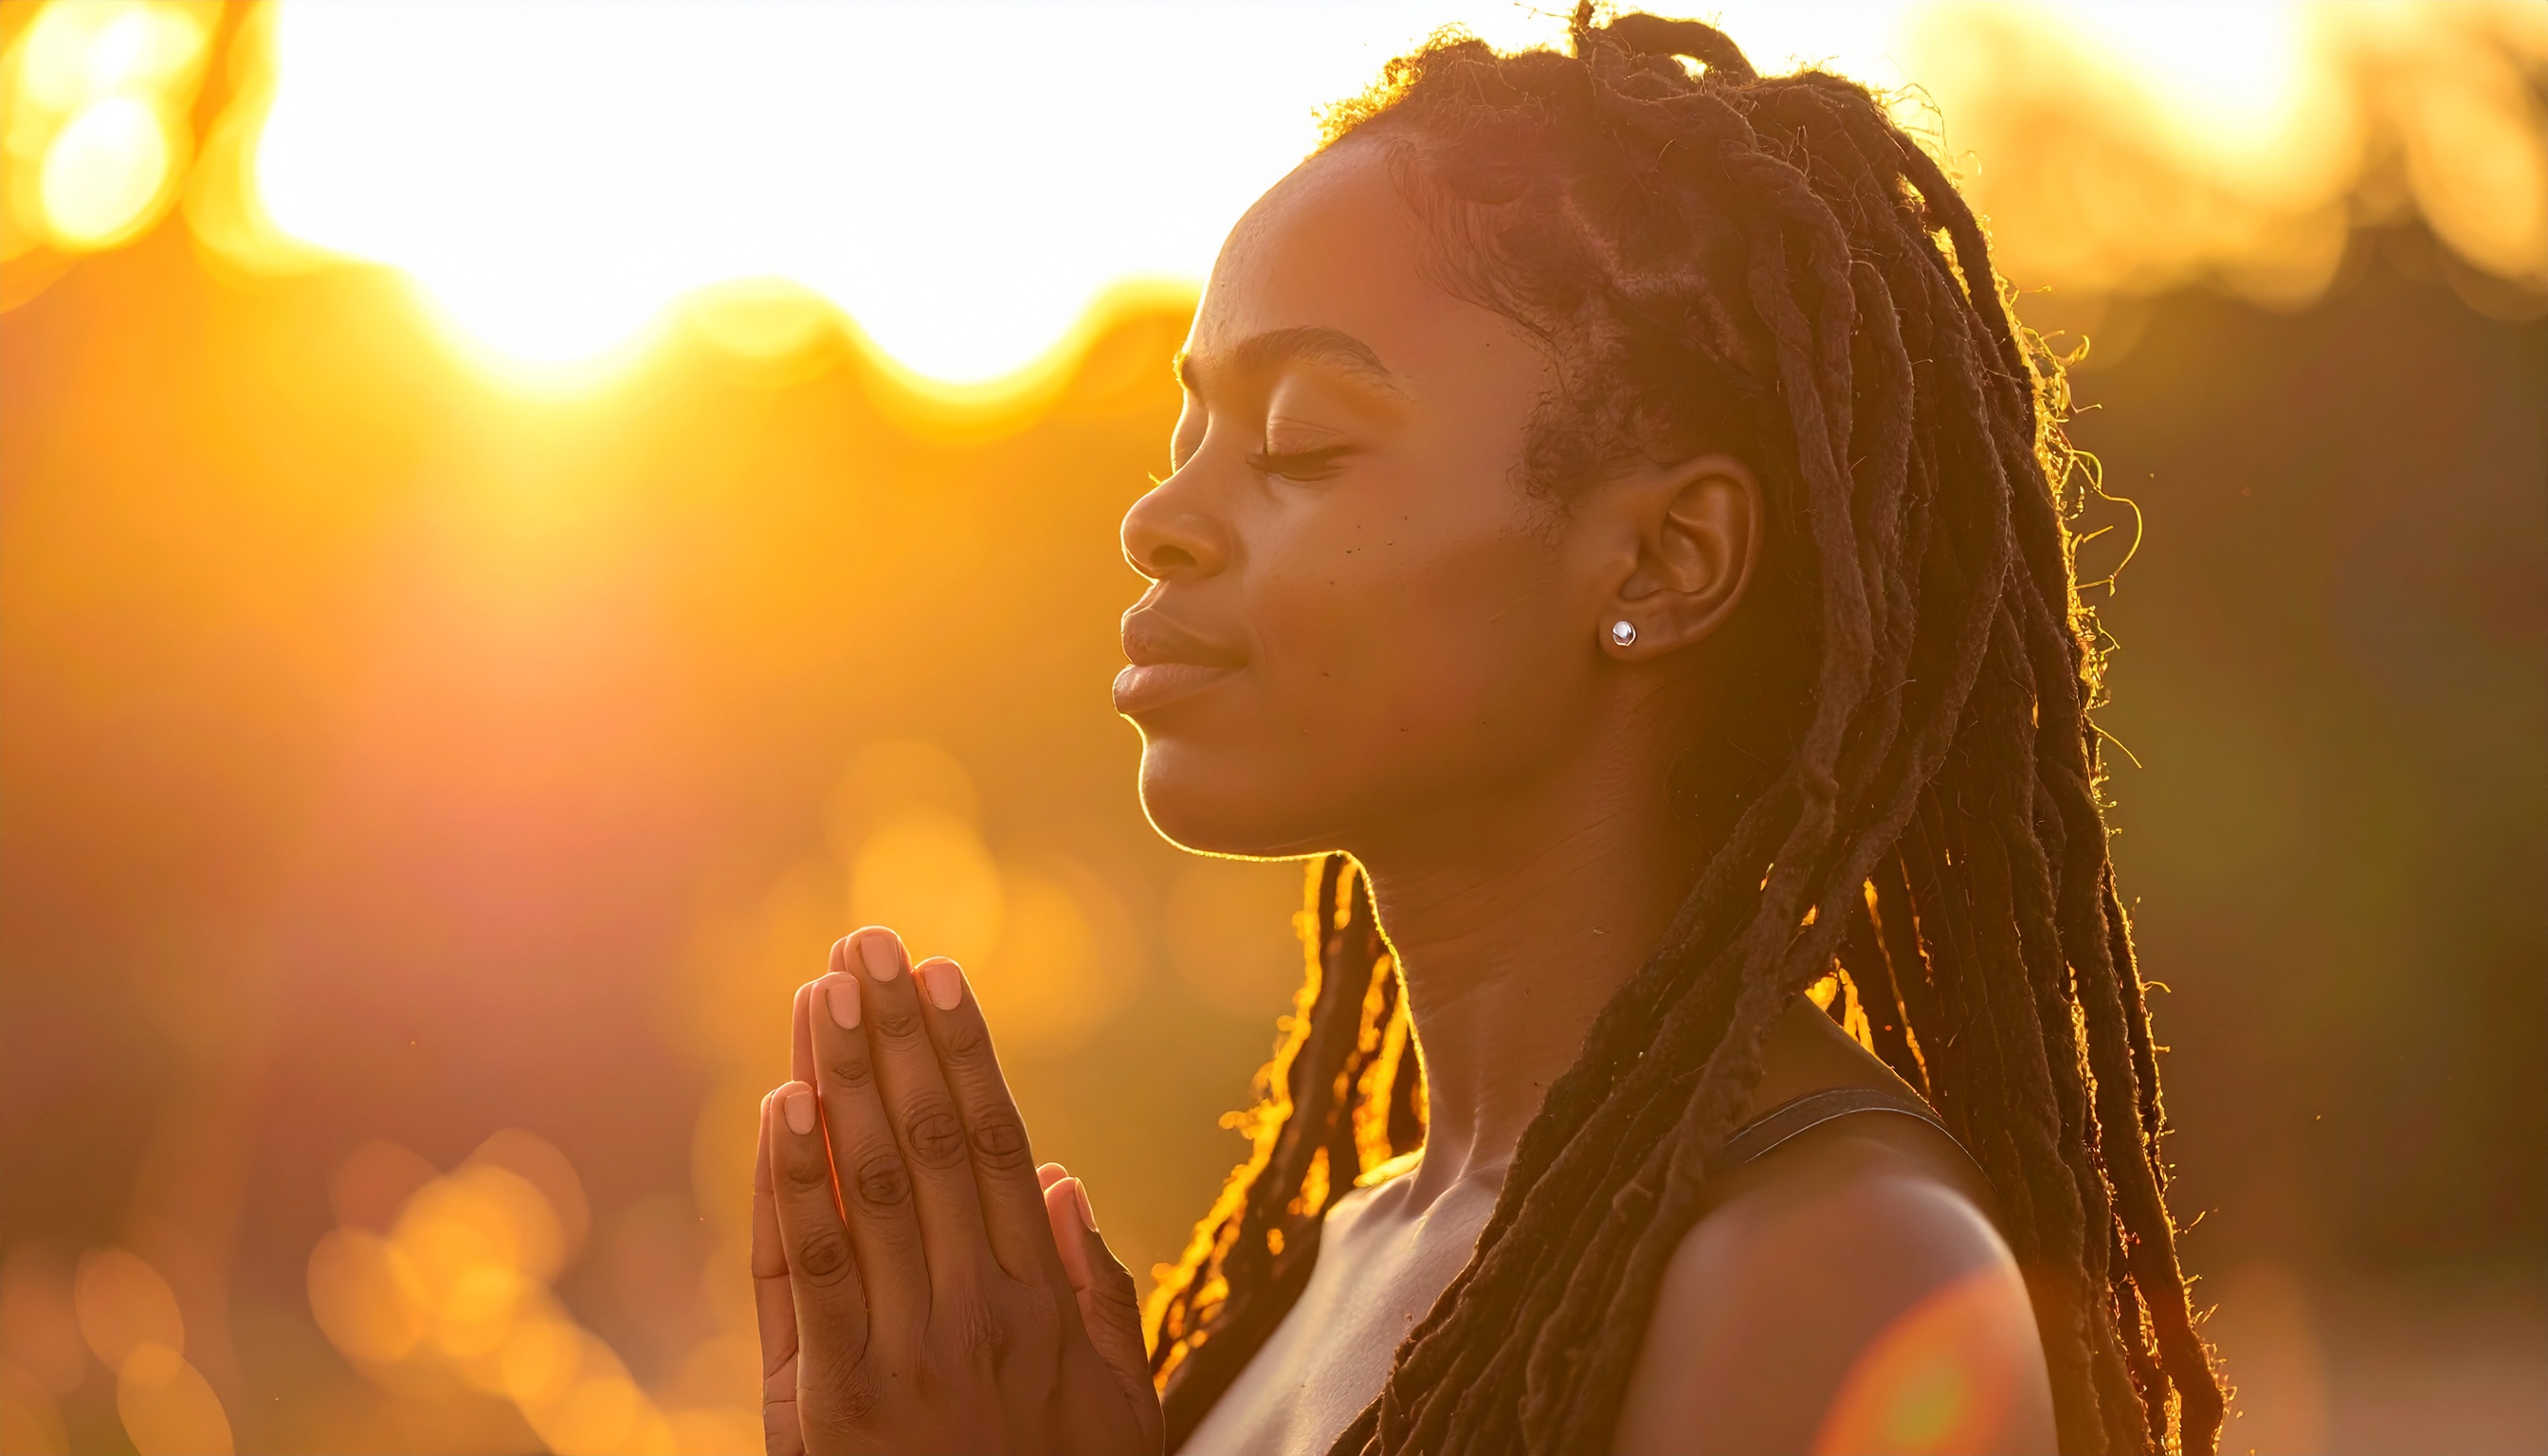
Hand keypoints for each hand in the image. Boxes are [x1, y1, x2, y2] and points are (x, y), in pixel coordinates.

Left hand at [752, 927, 1162, 1455]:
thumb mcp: (1117, 1407)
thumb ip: (1095, 1292)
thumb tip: (1057, 1176)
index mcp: (1041, 1304)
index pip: (995, 1143)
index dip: (965, 1051)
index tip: (943, 973)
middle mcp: (975, 1312)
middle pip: (928, 1141)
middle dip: (894, 1033)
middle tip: (866, 943)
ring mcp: (901, 1354)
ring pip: (868, 1184)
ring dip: (840, 1076)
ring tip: (820, 989)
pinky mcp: (828, 1404)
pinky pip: (808, 1270)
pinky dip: (791, 1181)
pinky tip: (780, 1102)